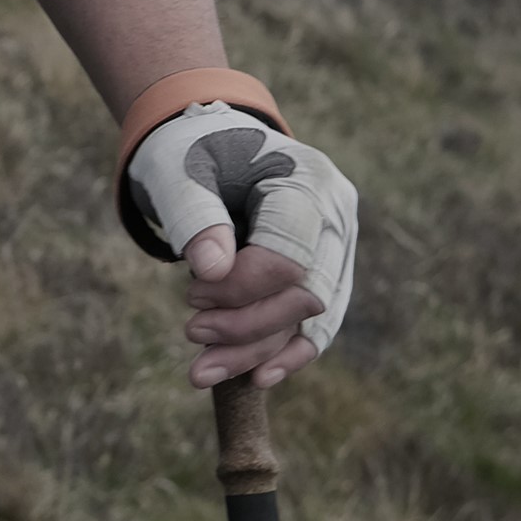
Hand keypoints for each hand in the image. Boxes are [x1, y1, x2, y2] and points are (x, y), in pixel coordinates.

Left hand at [123, 104, 358, 388]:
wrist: (214, 143)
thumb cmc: (193, 150)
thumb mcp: (180, 170)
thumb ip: (194, 213)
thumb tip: (211, 269)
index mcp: (308, 180)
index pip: (289, 257)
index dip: (240, 288)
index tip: (192, 293)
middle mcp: (338, 216)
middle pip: (308, 293)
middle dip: (247, 326)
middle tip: (191, 333)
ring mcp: (340, 247)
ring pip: (312, 317)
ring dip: (258, 350)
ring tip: (201, 372)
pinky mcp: (328, 271)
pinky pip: (318, 323)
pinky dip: (288, 352)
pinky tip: (256, 378)